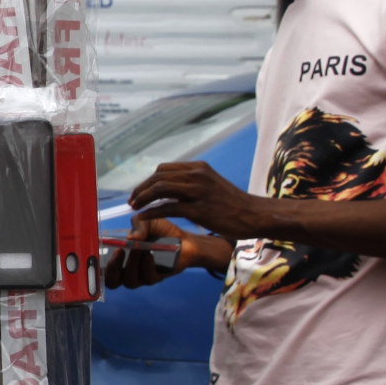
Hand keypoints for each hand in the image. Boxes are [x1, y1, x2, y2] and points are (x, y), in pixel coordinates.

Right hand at [105, 214, 217, 288]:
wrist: (185, 240)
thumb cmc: (162, 232)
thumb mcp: (146, 222)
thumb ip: (137, 226)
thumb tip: (130, 238)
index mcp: (120, 260)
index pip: (103, 271)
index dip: (96, 267)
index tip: (98, 254)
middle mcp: (128, 271)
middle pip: (113, 283)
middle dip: (113, 269)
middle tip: (119, 253)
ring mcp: (142, 277)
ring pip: (130, 281)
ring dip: (132, 265)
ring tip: (138, 250)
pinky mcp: (157, 278)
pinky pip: (148, 278)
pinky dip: (147, 265)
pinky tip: (150, 254)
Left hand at [128, 160, 264, 240]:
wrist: (253, 214)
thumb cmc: (232, 203)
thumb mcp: (210, 184)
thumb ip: (191, 182)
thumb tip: (168, 187)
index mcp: (199, 168)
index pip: (164, 169)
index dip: (147, 180)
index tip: (139, 191)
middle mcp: (197, 175)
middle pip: (158, 177)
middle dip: (140, 189)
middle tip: (131, 201)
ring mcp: (198, 192)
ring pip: (159, 189)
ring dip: (142, 198)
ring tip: (134, 208)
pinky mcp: (199, 210)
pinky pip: (167, 208)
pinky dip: (151, 211)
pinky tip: (143, 217)